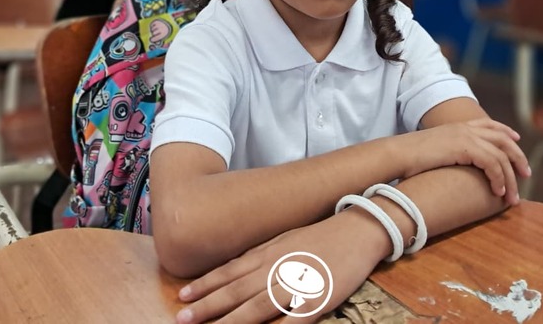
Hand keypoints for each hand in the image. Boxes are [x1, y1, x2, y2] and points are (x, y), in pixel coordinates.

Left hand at [174, 210, 387, 322]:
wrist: (359, 228)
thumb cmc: (321, 235)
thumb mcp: (285, 239)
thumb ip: (261, 256)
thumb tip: (234, 269)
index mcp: (270, 251)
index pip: (231, 270)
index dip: (206, 284)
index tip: (183, 295)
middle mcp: (278, 265)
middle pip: (237, 289)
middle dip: (208, 306)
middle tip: (182, 318)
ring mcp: (298, 282)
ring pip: (258, 305)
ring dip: (232, 320)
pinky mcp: (320, 298)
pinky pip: (294, 319)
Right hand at [397, 118, 529, 204]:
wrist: (397, 154)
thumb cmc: (408, 158)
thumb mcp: (432, 151)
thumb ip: (446, 153)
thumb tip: (450, 166)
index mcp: (457, 126)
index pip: (489, 124)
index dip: (506, 131)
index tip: (517, 140)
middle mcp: (464, 128)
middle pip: (503, 138)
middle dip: (518, 157)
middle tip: (526, 175)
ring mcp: (465, 136)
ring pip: (502, 155)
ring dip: (511, 177)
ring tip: (513, 196)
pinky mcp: (465, 148)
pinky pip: (492, 163)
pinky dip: (499, 179)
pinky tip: (498, 192)